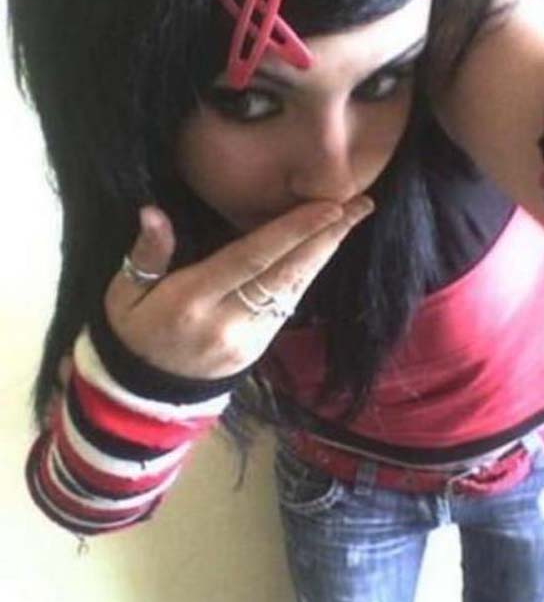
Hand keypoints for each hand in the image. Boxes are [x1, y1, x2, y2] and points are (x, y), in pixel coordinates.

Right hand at [104, 197, 373, 379]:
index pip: (250, 258)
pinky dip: (308, 275)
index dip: (292, 231)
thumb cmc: (134, 335)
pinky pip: (289, 305)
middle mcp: (228, 321)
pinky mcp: (260, 349)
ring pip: (295, 290)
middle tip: (361, 205)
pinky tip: (323, 252)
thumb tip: (154, 213)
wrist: (148, 397)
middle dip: (327, 237)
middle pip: (287, 273)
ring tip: (352, 220)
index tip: (328, 206)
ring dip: (324, 254)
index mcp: (192, 302)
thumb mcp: (123, 296)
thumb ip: (145, 256)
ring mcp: (250, 339)